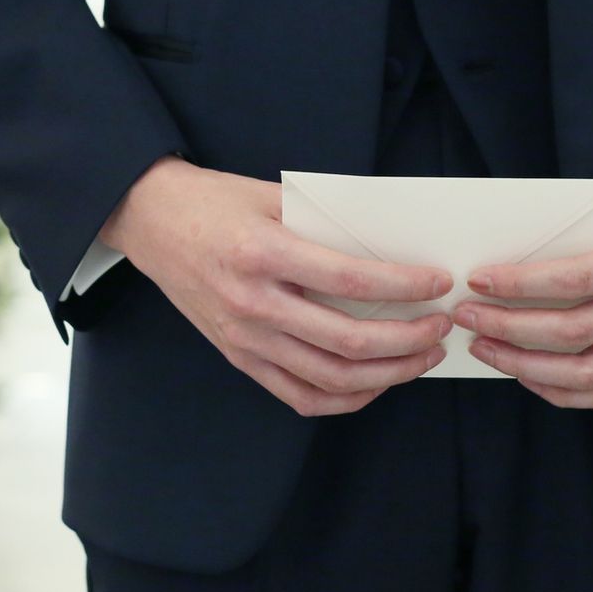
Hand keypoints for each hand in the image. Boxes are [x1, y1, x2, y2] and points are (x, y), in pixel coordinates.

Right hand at [101, 157, 453, 416]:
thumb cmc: (213, 202)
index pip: (352, 281)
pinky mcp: (238, 356)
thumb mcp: (270, 194)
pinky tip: (374, 382)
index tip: (439, 283)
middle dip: (409, 338)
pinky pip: (300, 395)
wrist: (151, 222)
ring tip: (422, 357)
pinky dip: (345, 397)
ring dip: (388, 373)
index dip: (405, 286)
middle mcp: (253, 303)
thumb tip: (391, 244)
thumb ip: (324, 220)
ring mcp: (244, 337)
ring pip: (331, 378)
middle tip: (441, 325)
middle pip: (348, 340)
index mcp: (264, 253)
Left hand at [453, 162, 592, 408]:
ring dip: (525, 366)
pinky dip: (561, 390)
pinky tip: (523, 373)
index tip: (476, 282)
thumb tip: (503, 250)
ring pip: (588, 372)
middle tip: (464, 316)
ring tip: (482, 347)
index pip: (577, 280)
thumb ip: (573, 222)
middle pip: (575, 332)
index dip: (521, 285)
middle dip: (508, 328)